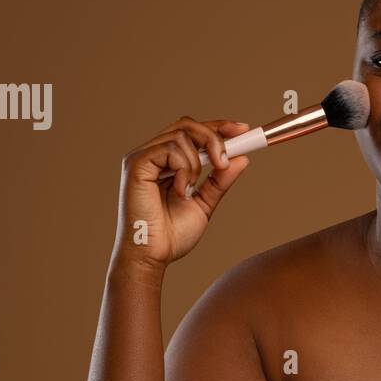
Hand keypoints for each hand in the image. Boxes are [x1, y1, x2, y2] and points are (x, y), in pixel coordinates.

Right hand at [111, 116, 251, 273]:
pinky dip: (185, 169)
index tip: (243, 130)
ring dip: (198, 162)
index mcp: (166, 162)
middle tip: (225, 161)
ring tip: (192, 189)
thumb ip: (220, 181)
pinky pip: (170, 149)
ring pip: (182, 135)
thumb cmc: (171, 235)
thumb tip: (242, 158)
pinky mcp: (136, 164)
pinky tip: (181, 191)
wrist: (152, 256)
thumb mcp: (204, 203)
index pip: (192, 131)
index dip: (218, 126)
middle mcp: (152, 154)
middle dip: (214, 137)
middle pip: (187, 124)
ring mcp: (142, 158)